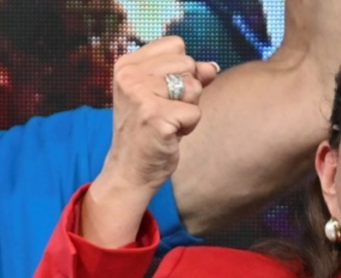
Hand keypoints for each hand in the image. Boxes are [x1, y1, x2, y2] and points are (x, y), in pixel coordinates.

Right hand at [82, 37, 218, 247]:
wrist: (130, 169)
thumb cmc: (149, 131)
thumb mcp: (165, 96)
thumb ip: (188, 76)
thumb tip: (212, 67)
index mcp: (128, 64)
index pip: (176, 44)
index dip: (182, 70)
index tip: (165, 93)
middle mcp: (130, 75)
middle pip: (188, 65)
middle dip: (188, 91)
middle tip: (166, 112)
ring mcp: (141, 94)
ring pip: (194, 88)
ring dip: (189, 109)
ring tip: (167, 122)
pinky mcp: (155, 116)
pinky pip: (195, 113)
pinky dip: (189, 127)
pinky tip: (169, 135)